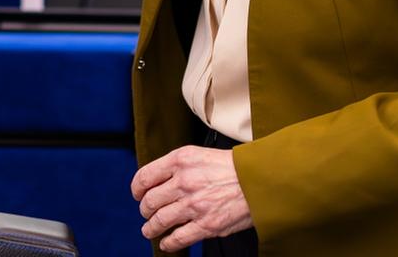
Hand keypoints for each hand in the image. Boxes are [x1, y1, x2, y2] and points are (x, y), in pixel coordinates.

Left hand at [131, 145, 253, 251]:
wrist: (261, 180)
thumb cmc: (235, 167)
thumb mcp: (201, 154)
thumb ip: (179, 166)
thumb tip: (158, 180)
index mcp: (181, 160)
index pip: (144, 177)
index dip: (136, 189)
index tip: (137, 194)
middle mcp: (184, 182)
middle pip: (149, 201)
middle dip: (145, 210)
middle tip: (147, 213)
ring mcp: (194, 205)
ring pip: (159, 221)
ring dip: (151, 228)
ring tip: (150, 230)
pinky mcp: (206, 225)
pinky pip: (177, 238)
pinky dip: (168, 243)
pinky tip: (167, 243)